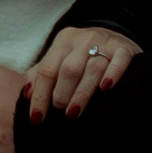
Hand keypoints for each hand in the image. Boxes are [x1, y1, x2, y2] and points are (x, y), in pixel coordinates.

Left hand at [23, 26, 141, 123]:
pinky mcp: (124, 48)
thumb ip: (41, 73)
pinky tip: (106, 88)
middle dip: (61, 94)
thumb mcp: (60, 57)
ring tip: (74, 112)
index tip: (37, 117)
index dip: (40, 95)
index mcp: (63, 41)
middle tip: (61, 114)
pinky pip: (119, 60)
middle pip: (68, 69)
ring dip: (82, 92)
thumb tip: (27, 94)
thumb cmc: (82, 54)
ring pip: (92, 67)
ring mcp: (104, 42)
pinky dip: (113, 74)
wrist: (115, 34)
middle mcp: (82, 39)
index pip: (46, 70)